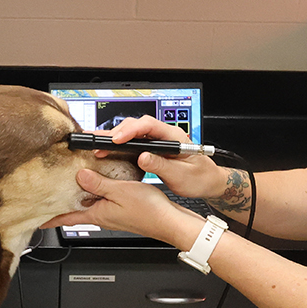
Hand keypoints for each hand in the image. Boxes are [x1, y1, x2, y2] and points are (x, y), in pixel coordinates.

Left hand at [44, 167, 200, 244]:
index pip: (67, 219)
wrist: (170, 221)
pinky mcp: (122, 210)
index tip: (36, 219)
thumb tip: (79, 176)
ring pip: (88, 205)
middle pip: (75, 211)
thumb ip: (98, 184)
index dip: (50, 219)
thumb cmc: (150, 212)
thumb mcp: (120, 192)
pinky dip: (94, 192)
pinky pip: (101, 200)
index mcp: (97, 214)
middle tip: (47, 198)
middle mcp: (102, 216)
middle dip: (60, 205)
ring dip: (77, 197)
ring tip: (66, 187)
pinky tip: (96, 183)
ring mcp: (112, 214)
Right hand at [92, 115, 227, 199]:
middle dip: (116, 134)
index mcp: (174, 136)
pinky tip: (108, 151)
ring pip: (132, 132)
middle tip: (100, 144)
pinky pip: (133, 142)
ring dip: (115, 139)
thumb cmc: (200, 177)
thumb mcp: (182, 175)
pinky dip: (119, 146)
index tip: (117, 140)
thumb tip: (143, 157)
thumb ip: (162, 166)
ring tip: (98, 146)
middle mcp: (164, 134)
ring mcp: (157, 140)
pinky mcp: (153, 148)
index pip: (149, 125)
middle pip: (136, 126)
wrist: (208, 181)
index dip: (131, 130)